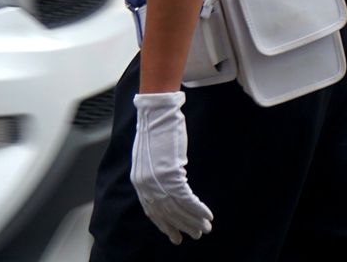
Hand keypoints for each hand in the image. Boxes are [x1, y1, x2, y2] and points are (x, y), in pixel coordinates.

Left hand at [131, 91, 212, 244]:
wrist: (157, 112)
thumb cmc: (156, 129)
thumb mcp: (150, 157)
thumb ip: (155, 175)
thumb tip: (167, 188)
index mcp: (139, 181)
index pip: (150, 210)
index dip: (164, 224)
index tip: (174, 235)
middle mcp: (145, 184)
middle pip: (166, 213)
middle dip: (182, 226)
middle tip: (196, 235)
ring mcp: (158, 180)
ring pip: (178, 209)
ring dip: (194, 220)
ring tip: (205, 228)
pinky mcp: (172, 174)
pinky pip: (187, 199)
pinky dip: (198, 209)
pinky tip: (207, 215)